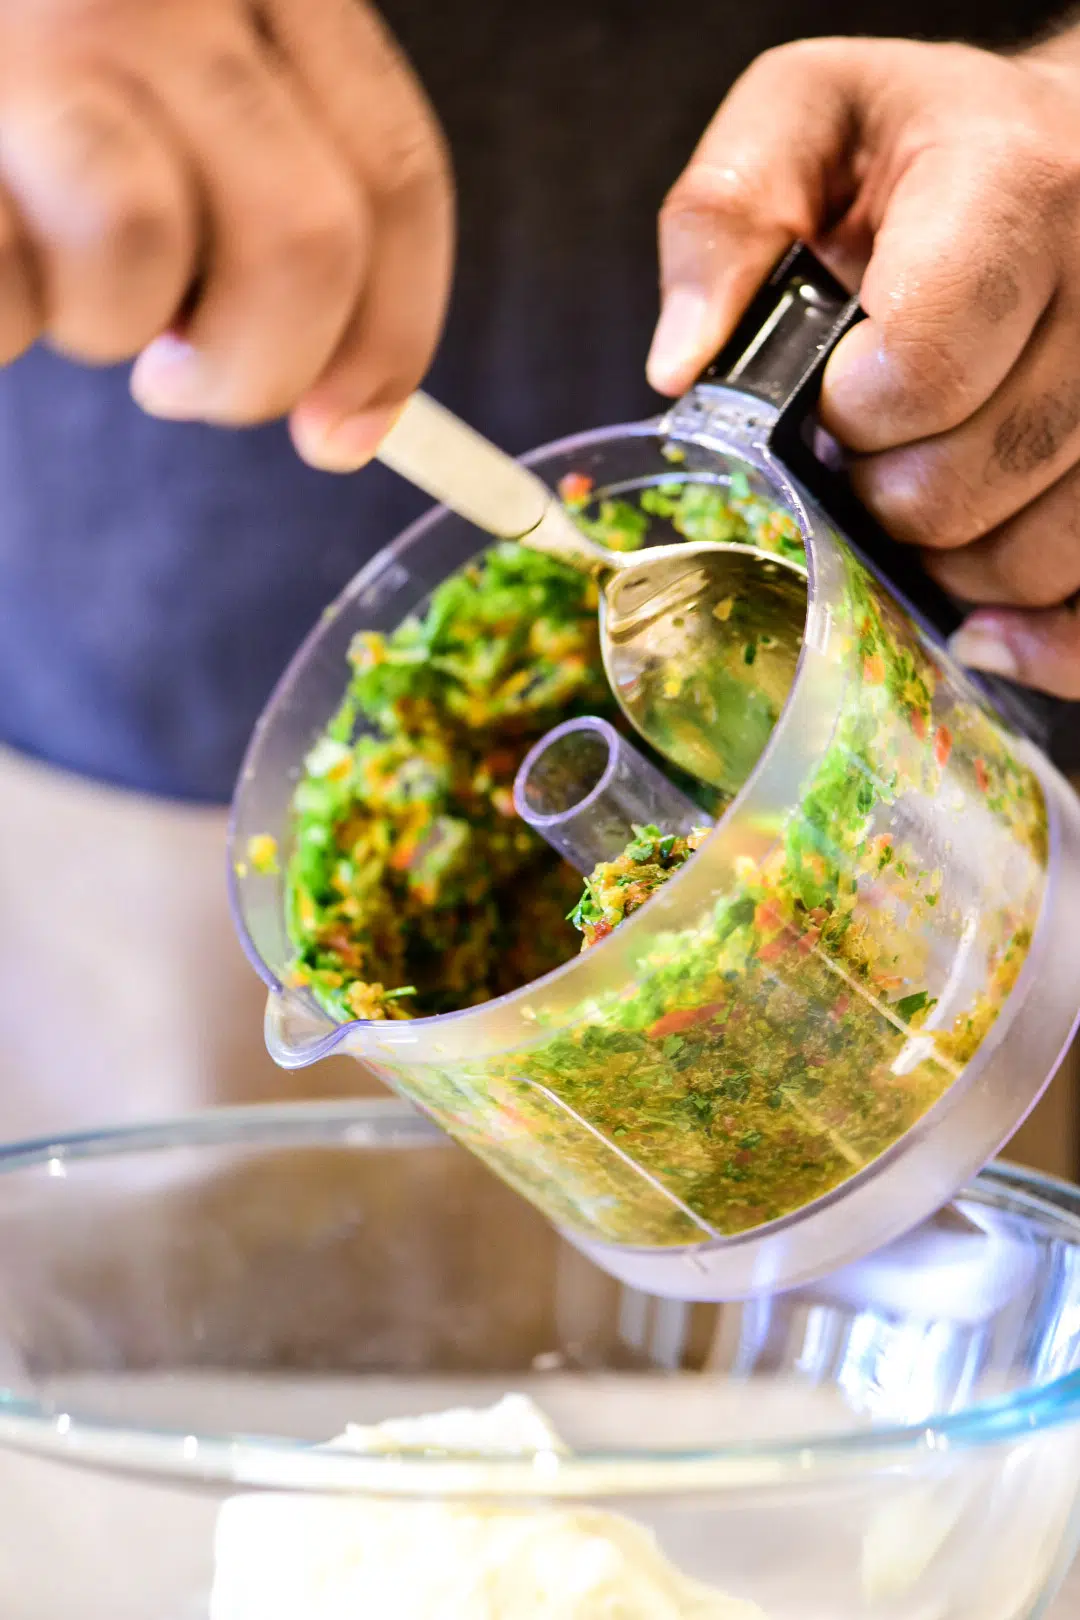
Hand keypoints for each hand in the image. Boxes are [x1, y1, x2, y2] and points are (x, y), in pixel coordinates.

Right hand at [0, 0, 451, 469]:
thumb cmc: (37, 62)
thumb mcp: (182, 76)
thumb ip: (276, 199)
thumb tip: (347, 421)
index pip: (394, 176)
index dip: (390, 338)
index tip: (347, 433)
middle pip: (306, 240)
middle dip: (259, 369)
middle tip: (187, 382)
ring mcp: (31, 36)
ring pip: (143, 245)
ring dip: (108, 321)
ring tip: (56, 269)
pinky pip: (6, 287)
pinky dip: (5, 317)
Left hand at [647, 35, 1079, 698]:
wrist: (1054, 155)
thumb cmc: (920, 148)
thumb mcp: (808, 121)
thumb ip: (725, 215)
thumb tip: (679, 367)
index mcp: (1014, 194)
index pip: (925, 365)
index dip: (852, 412)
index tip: (833, 396)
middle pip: (968, 481)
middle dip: (881, 494)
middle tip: (866, 451)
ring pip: (1037, 558)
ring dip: (944, 563)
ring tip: (917, 492)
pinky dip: (1034, 643)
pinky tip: (976, 627)